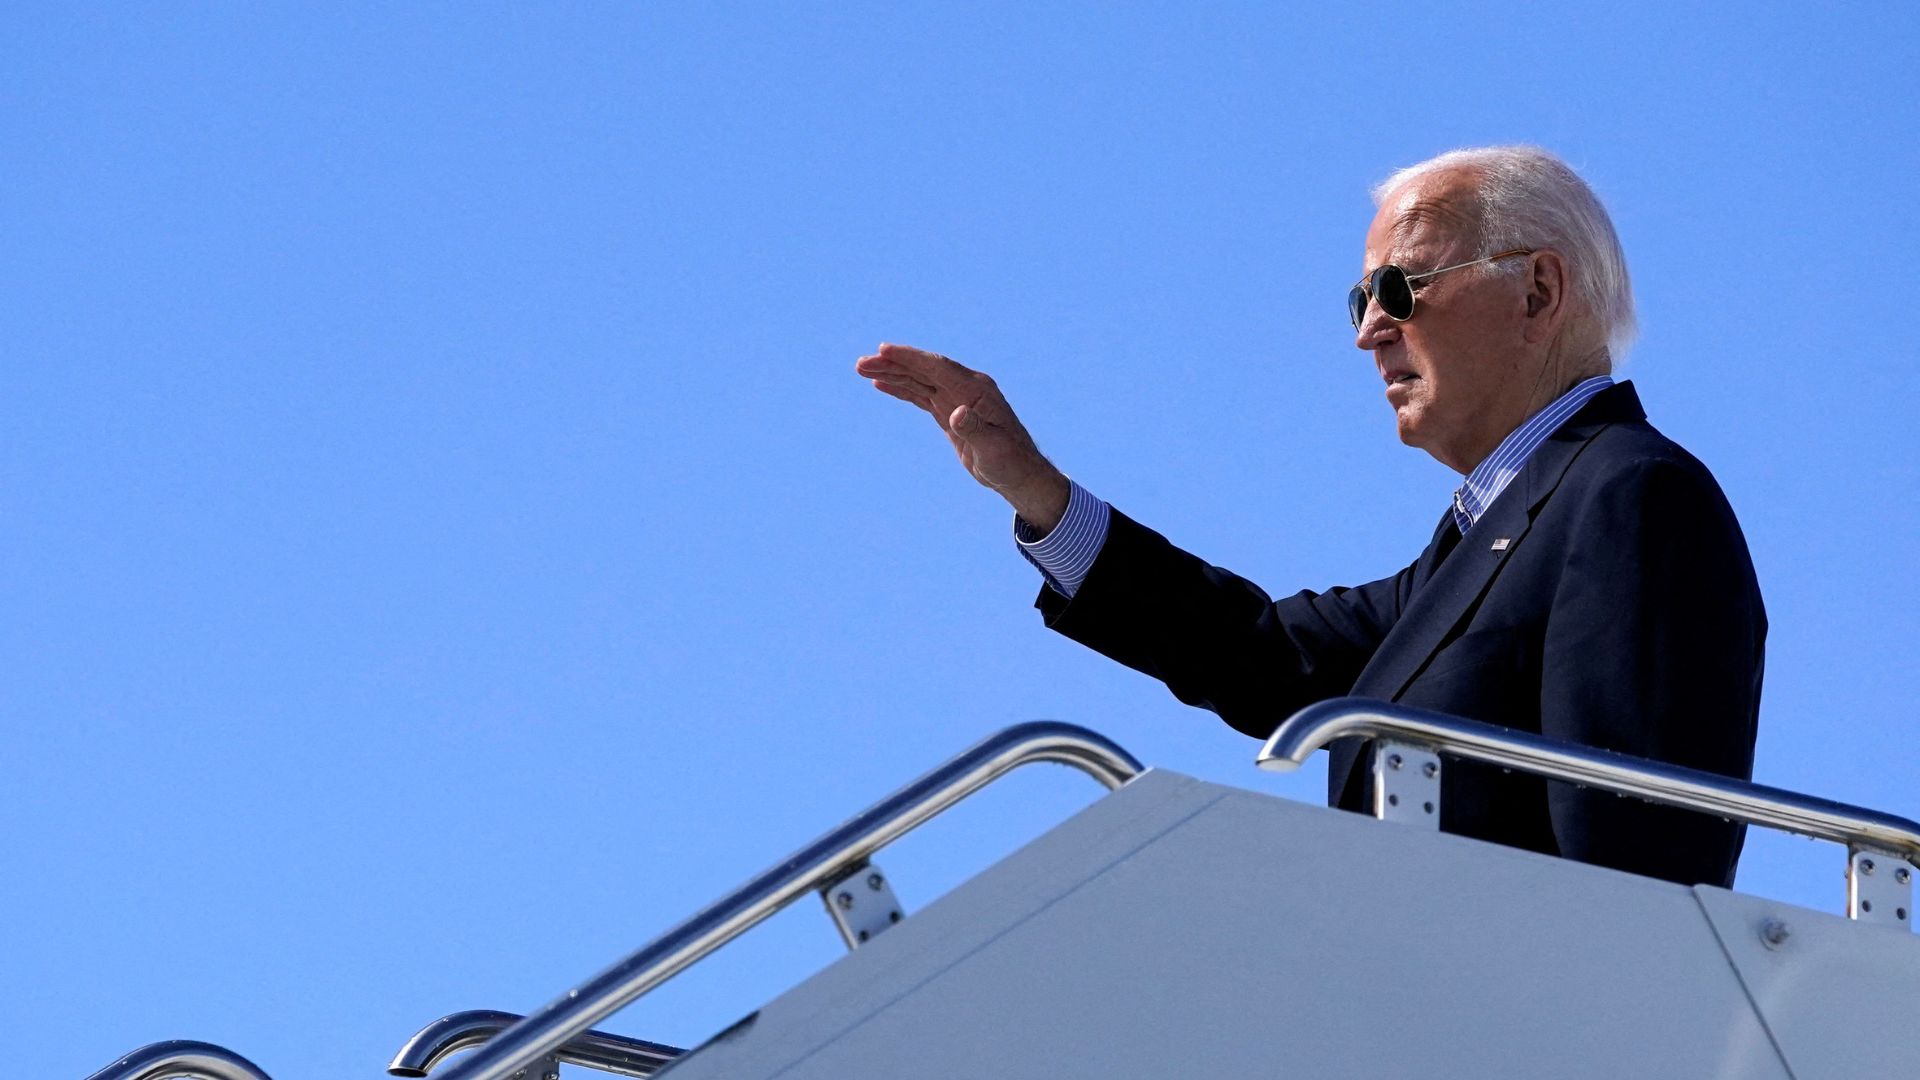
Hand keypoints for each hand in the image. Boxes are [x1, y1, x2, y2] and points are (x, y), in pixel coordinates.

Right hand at [856, 343, 1069, 531]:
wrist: (1018, 474)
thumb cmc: (1011, 462)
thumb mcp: (994, 449)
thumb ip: (975, 429)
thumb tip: (957, 414)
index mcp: (977, 390)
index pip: (938, 368)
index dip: (911, 358)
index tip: (884, 350)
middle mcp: (966, 388)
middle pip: (923, 370)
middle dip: (893, 364)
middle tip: (861, 364)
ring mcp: (956, 398)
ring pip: (919, 381)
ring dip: (892, 374)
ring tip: (862, 369)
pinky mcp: (949, 412)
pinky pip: (921, 395)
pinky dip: (901, 388)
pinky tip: (881, 383)